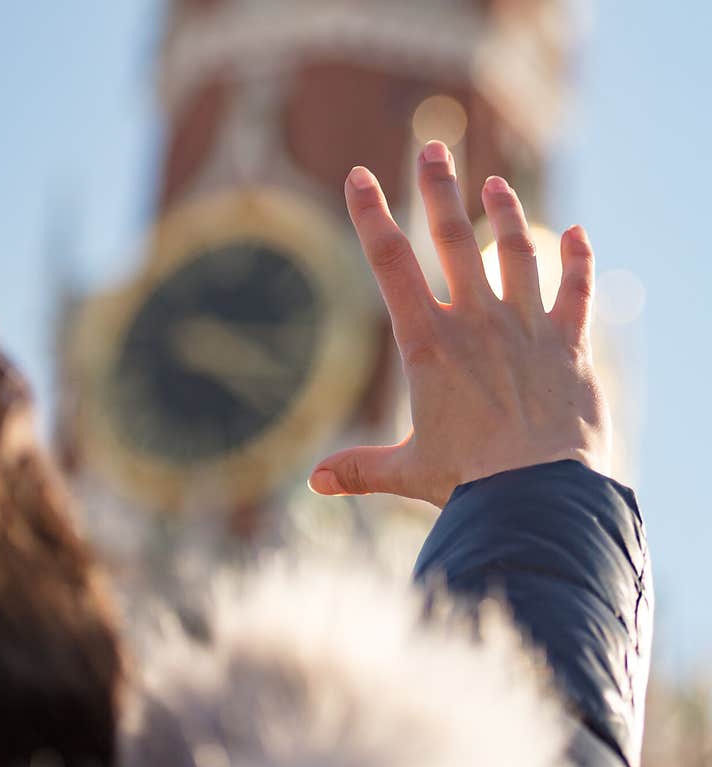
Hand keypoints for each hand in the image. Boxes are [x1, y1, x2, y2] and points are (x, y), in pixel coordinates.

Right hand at [308, 140, 610, 507]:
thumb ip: (360, 468)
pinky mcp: (569, 345)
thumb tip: (315, 481)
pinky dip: (579, 261)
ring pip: (516, 252)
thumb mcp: (407, 472)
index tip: (360, 176)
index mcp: (428, 344)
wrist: (538, 492)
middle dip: (441, 188)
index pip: (390, 264)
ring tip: (496, 183)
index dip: (371, 215)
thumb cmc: (468, 481)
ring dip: (506, 213)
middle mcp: (477, 322)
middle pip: (455, 238)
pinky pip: (577, 291)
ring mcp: (527, 328)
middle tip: (436, 146)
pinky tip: (579, 233)